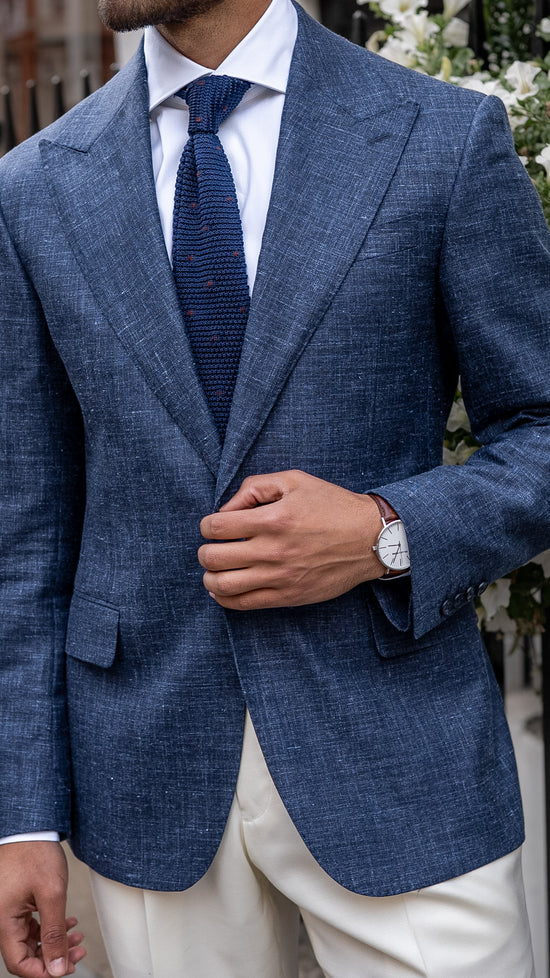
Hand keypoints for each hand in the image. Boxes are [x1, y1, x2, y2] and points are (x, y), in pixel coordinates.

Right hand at [0, 842, 84, 976]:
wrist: (31, 826)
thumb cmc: (36, 853)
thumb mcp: (52, 894)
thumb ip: (54, 933)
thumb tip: (57, 968)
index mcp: (4, 921)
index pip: (18, 963)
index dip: (43, 971)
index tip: (65, 968)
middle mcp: (2, 918)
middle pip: (25, 953)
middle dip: (53, 956)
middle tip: (77, 953)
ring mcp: (7, 909)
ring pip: (29, 939)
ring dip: (53, 941)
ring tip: (76, 937)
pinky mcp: (15, 900)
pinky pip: (29, 924)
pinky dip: (48, 926)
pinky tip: (67, 922)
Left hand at [199, 470, 384, 609]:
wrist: (370, 538)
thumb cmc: (332, 505)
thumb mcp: (295, 481)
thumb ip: (255, 487)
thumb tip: (226, 508)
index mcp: (273, 519)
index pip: (216, 527)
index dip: (207, 525)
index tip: (214, 525)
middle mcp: (273, 550)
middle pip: (214, 558)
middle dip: (205, 551)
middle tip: (212, 546)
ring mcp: (280, 577)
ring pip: (223, 586)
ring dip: (209, 577)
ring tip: (214, 569)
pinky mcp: (288, 596)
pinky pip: (245, 604)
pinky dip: (224, 599)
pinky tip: (223, 589)